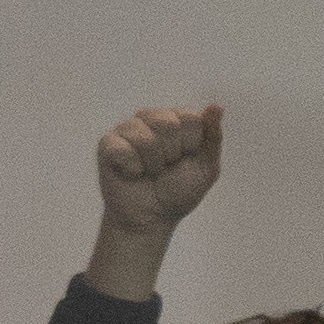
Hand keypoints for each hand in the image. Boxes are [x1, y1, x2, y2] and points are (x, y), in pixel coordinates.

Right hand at [84, 103, 222, 298]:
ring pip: (145, 137)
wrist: (151, 218)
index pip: (191, 117)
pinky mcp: (107, 143)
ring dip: (152, 164)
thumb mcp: (206, 168)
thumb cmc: (178, 191)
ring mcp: (127, 128)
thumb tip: (216, 106)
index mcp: (176, 119)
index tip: (186, 158)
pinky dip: (132, 168)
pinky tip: (132, 173)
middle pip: (168, 123)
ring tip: (149, 171)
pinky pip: (122, 148)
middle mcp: (150, 118)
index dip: (191, 144)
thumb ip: (212, 136)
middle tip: (166, 166)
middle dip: (172, 153)